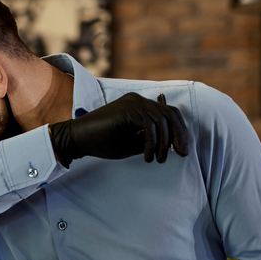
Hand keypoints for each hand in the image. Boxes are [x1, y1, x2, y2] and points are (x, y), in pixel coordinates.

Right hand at [49, 93, 188, 165]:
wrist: (79, 140)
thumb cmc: (102, 143)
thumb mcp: (133, 143)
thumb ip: (151, 139)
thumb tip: (172, 144)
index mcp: (140, 105)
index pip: (169, 113)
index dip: (180, 130)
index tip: (182, 150)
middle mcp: (139, 100)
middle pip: (170, 114)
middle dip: (179, 136)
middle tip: (182, 154)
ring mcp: (133, 102)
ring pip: (162, 122)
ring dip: (163, 144)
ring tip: (157, 159)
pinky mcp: (128, 110)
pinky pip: (150, 127)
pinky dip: (152, 144)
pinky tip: (146, 156)